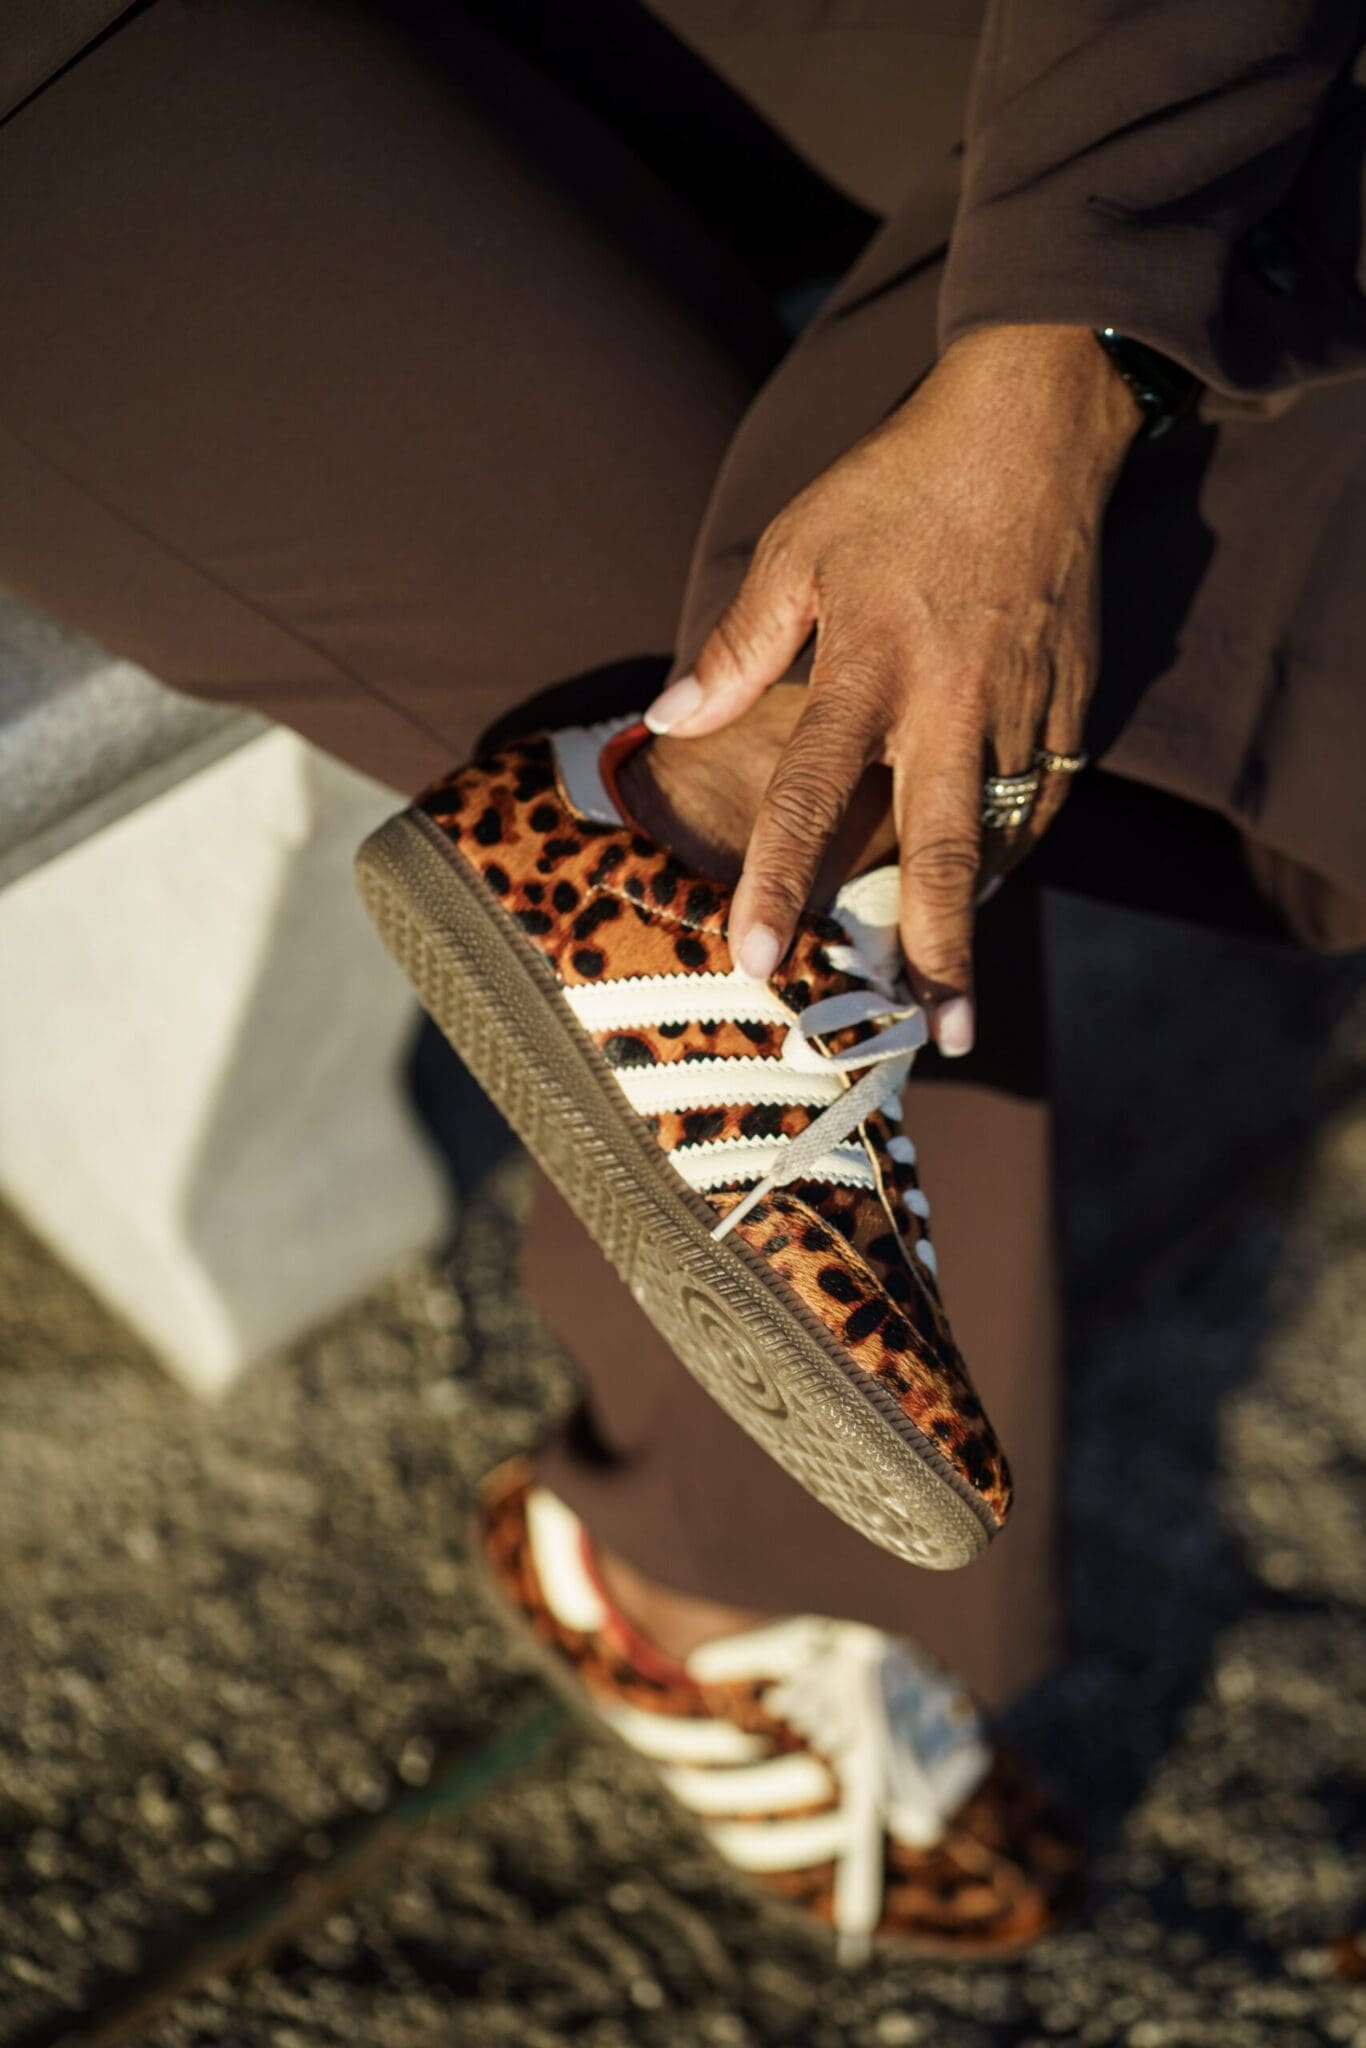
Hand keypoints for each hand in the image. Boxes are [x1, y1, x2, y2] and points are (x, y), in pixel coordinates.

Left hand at [644, 324, 1137, 1055]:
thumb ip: (737, 645)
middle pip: (942, 853)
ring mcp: (1022, 709)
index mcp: (871, 668)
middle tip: (935, 1036)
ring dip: (977, 922)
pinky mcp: (1072, 705)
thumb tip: (669, 721)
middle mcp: (951, 704)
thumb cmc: (900, 486)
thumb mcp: (800, 546)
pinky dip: (1012, 853)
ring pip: (998, 839)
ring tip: (956, 1002)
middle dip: (938, 954)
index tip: (757, 959)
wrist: (1036, 427)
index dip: (780, 882)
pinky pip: (1040, 802)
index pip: (812, 796)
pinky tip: (988, 892)